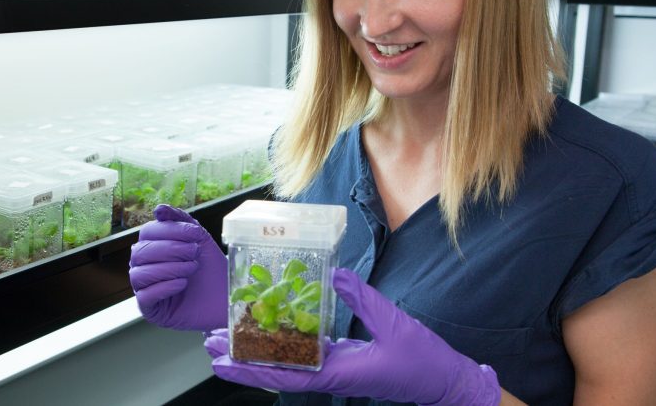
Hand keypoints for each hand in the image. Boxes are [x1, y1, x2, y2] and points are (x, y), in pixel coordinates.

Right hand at [128, 204, 227, 331]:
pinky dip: (165, 286)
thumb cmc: (211, 269)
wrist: (227, 298)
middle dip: (170, 249)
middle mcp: (144, 267)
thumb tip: (158, 209)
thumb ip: (179, 221)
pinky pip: (145, 296)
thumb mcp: (198, 239)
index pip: (147, 232)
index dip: (169, 230)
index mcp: (152, 248)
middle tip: (194, 253)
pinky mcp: (151, 310)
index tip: (194, 234)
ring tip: (191, 269)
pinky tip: (183, 284)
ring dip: (169, 268)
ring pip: (139, 274)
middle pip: (140, 252)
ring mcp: (145, 289)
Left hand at [204, 268, 500, 405]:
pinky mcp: (344, 362)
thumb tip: (333, 272)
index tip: (220, 361)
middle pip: (276, 371)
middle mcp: (331, 374)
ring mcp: (336, 369)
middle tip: (209, 345)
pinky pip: (306, 355)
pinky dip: (283, 345)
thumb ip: (363, 297)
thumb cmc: (423, 361)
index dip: (248, 369)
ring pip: (288, 363)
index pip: (283, 374)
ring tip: (228, 339)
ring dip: (257, 352)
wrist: (446, 382)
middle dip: (241, 361)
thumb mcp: (394, 323)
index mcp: (338, 374)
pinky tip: (270, 332)